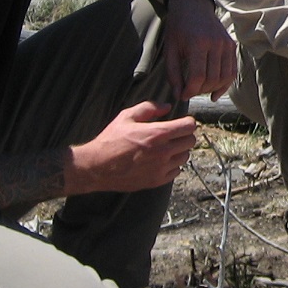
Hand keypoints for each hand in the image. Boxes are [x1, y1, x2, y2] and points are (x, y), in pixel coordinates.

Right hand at [69, 101, 196, 194]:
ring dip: (179, 151)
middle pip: (190, 141)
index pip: (189, 126)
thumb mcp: (126, 116)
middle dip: (184, 135)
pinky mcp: (157, 180)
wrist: (97, 166)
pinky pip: (176, 171)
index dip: (187, 122)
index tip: (181, 123)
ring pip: (185, 156)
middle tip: (173, 135)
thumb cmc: (111, 140)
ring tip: (165, 148)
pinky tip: (160, 161)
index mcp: (157, 133)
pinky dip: (172, 165)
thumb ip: (149, 108)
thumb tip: (167, 107)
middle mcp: (163, 151)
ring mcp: (161, 168)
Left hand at [163, 0, 238, 100]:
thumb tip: (179, 96)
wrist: (193, 6)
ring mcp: (226, 44)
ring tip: (200, 90)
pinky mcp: (232, 46)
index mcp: (198, 43)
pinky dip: (225, 84)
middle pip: (212, 79)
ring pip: (224, 77)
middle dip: (199, 91)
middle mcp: (215, 44)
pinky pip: (232, 71)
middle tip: (189, 92)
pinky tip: (214, 92)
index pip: (198, 76)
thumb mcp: (170, 50)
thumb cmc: (178, 28)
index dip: (190, 91)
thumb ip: (173, 74)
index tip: (182, 95)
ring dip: (212, 89)